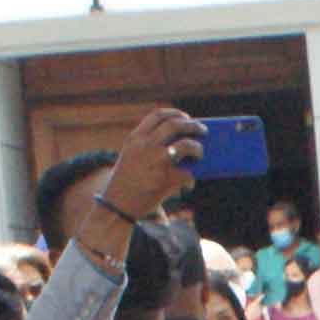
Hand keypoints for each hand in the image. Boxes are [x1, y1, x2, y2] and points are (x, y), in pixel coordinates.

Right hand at [102, 107, 204, 231]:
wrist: (116, 206)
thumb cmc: (126, 182)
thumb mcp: (130, 157)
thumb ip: (147, 146)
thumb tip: (181, 142)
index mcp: (135, 138)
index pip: (158, 115)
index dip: (175, 113)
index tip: (185, 117)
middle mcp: (145, 145)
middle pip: (175, 125)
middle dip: (193, 125)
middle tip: (202, 130)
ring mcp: (156, 161)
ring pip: (186, 145)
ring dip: (197, 148)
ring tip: (200, 152)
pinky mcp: (165, 179)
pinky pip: (188, 174)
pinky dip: (190, 180)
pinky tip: (188, 185)